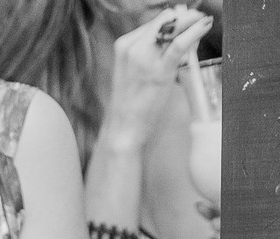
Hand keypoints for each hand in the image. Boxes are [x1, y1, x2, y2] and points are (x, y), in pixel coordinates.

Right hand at [102, 9, 213, 154]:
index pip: (154, 21)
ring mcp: (144, 58)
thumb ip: (155, 52)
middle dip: (184, 17)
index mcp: (125, 45)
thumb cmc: (132, 104)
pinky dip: (195, 30)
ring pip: (173, 26)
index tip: (186, 22)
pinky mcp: (159, 71)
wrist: (124, 129)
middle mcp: (133, 47)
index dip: (173, 19)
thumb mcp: (137, 71)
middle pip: (165, 18)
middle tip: (198, 19)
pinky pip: (180, 43)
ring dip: (192, 21)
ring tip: (203, 22)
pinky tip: (205, 25)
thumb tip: (182, 34)